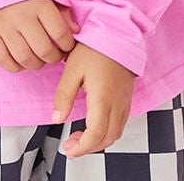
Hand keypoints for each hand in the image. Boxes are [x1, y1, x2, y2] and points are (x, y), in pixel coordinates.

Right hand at [0, 0, 80, 71]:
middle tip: (54, 54)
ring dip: (37, 64)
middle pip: (44, 50)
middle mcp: (22, 15)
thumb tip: (75, 31)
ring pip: (25, 59)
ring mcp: (3, 25)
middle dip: (54, 57)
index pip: (60, 34)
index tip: (66, 44)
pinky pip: (4, 60)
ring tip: (39, 58)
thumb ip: (63, 9)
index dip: (67, 45)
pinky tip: (22, 60)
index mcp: (40, 2)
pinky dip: (16, 66)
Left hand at [51, 42, 135, 157]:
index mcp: (103, 98)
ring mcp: (125, 101)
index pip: (96, 134)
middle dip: (88, 148)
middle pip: (107, 138)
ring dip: (98, 142)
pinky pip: (120, 124)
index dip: (82, 147)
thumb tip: (56, 119)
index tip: (68, 150)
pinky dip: (107, 132)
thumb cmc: (95, 47)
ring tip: (79, 138)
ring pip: (115, 133)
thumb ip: (63, 95)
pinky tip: (94, 126)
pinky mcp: (127, 97)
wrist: (118, 33)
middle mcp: (118, 103)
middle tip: (70, 145)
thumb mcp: (73, 69)